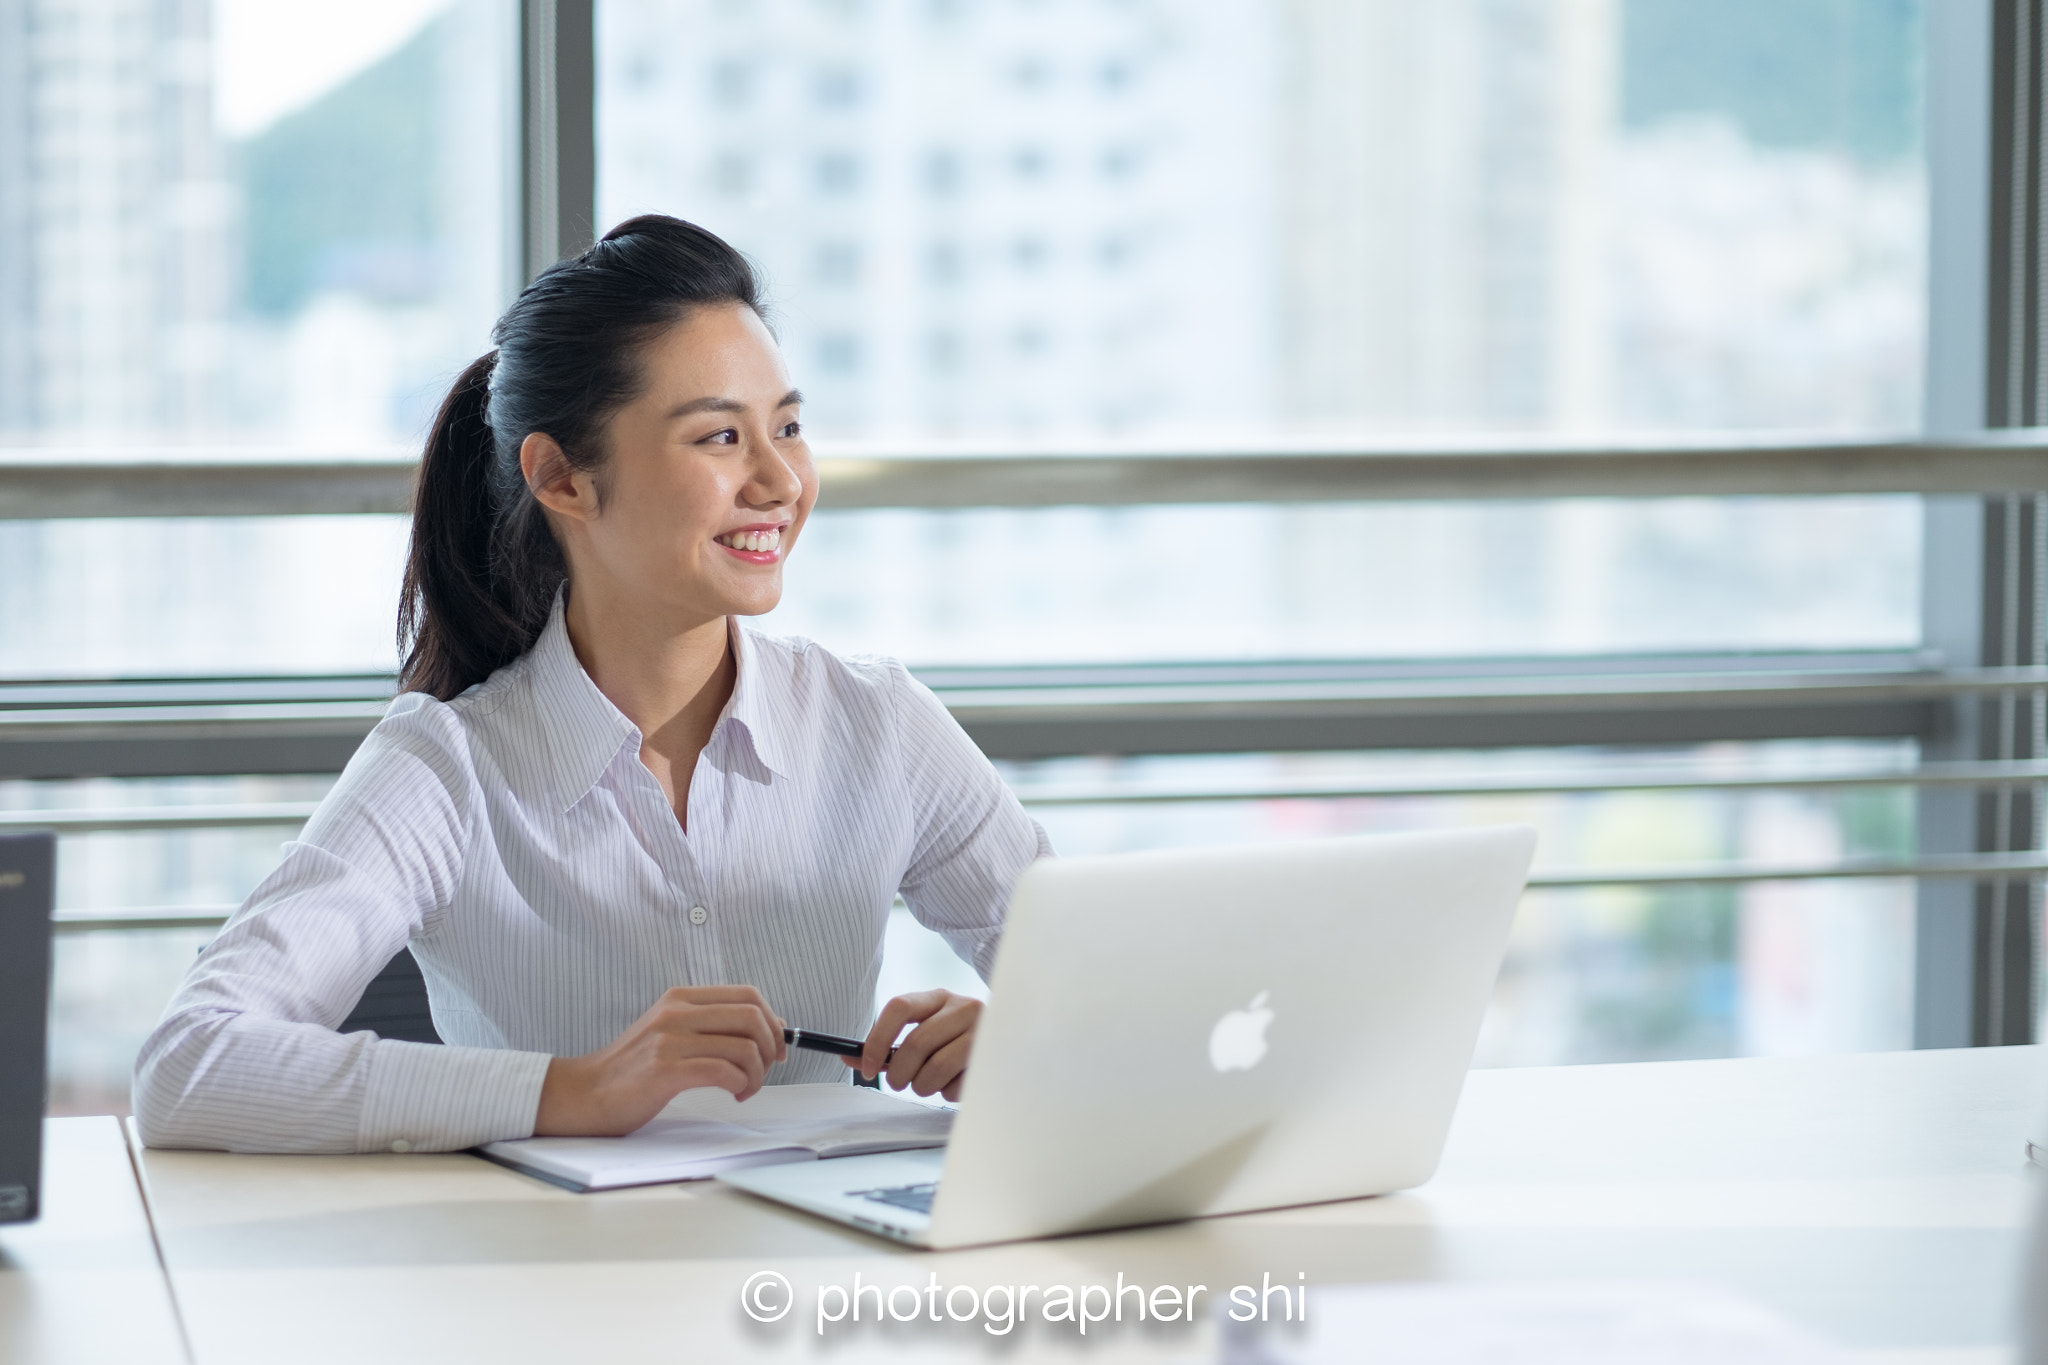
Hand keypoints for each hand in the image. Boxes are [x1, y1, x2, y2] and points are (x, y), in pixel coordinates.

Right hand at [534, 986, 786, 1136]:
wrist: (584, 1094)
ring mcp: (669, 1040)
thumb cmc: (632, 1069)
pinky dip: (741, 1085)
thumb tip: (772, 1025)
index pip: (748, 995)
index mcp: (680, 998)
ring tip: (745, 1088)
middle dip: (771, 1048)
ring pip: (744, 1047)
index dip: (772, 1021)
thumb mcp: (672, 1033)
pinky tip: (734, 1094)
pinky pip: (724, 1072)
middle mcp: (676, 1012)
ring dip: (757, 1074)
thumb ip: (715, 1025)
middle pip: (752, 1017)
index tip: (776, 1048)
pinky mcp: (664, 1071)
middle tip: (765, 1071)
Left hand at [844, 989, 981, 1100]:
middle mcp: (963, 1007)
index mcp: (939, 997)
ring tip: (930, 1084)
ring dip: (923, 1086)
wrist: (1011, 1047)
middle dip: (900, 1074)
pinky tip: (956, 1083)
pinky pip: (956, 1086)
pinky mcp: (993, 1058)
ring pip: (935, 1068)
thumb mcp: (927, 1035)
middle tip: (899, 1084)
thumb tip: (850, 1058)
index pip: (899, 1007)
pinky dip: (948, 1094)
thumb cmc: (958, 1044)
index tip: (867, 1067)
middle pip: (915, 1043)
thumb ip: (890, 1047)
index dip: (878, 1040)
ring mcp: (982, 1031)